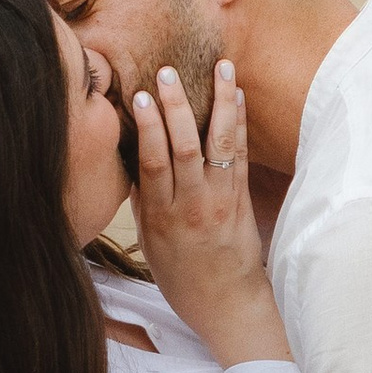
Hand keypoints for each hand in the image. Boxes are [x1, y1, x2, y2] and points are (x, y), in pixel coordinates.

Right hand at [131, 62, 288, 368]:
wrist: (226, 305)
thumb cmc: (181, 275)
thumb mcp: (149, 242)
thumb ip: (141, 200)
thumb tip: (130, 157)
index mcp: (161, 217)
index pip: (153, 164)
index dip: (148, 128)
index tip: (142, 96)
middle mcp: (191, 206)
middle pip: (185, 148)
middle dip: (177, 107)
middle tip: (169, 72)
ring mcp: (220, 201)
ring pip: (219, 145)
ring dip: (220, 102)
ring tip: (220, 67)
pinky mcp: (242, 199)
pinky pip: (240, 155)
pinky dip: (239, 122)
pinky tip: (237, 95)